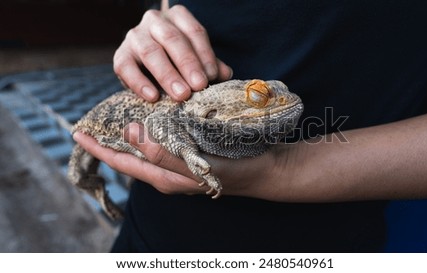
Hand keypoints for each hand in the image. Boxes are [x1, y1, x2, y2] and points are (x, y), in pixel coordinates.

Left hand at [73, 123, 281, 197]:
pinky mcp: (190, 155)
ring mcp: (179, 165)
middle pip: (130, 156)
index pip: (122, 162)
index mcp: (164, 177)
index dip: (99, 148)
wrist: (264, 170)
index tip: (79, 132)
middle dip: (111, 140)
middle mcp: (167, 173)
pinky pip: (163, 142)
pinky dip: (153, 129)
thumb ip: (163, 152)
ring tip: (116, 116)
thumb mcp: (196, 164)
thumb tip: (130, 133)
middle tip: (95, 122)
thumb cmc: (234, 170)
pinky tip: (153, 115)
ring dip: (130, 133)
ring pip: (146, 148)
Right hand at [113, 5, 232, 101]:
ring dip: (167, 75)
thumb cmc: (178, 61)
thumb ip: (210, 65)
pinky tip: (153, 97)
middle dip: (188, 64)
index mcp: (177, 17)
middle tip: (199, 86)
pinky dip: (140, 83)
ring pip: (151, 52)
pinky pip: (127, 67)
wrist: (148, 66)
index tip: (213, 76)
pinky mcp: (121, 55)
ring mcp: (135, 36)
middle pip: (173, 39)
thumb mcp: (196, 59)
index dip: (205, 54)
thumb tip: (226, 74)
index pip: (194, 32)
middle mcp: (154, 21)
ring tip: (181, 95)